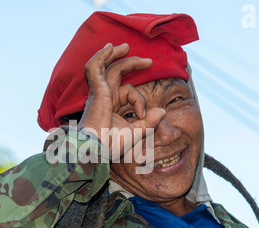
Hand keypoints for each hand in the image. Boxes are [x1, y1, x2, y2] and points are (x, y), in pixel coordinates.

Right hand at [79, 43, 165, 159]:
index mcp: (111, 105)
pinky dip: (100, 57)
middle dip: (132, 63)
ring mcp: (99, 93)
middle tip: (149, 61)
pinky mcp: (96, 91)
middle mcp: (104, 96)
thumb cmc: (111, 145)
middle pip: (117, 73)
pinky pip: (94, 68)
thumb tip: (163, 111)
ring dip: (116, 54)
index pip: (129, 91)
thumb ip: (149, 122)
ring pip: (107, 67)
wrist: (97, 149)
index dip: (140, 100)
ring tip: (126, 46)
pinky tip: (109, 47)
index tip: (143, 115)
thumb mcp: (136, 132)